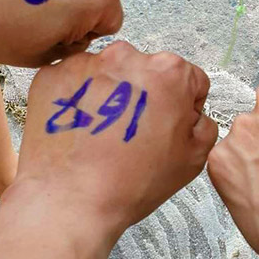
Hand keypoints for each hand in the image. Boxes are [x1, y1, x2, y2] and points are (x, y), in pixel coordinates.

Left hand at [16, 42, 216, 233]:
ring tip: (102, 135)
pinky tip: (80, 131)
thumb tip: (193, 116)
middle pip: (146, 71)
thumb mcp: (193, 159)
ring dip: (110, 96)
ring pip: (109, 75)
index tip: (168, 124)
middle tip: (134, 133)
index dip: (183, 105)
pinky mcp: (54, 74)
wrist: (70, 201)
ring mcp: (87, 63)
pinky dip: (79, 101)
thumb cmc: (129, 182)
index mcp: (168, 71)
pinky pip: (75, 83)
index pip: (188, 78)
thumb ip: (204, 125)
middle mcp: (128, 57)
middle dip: (145, 96)